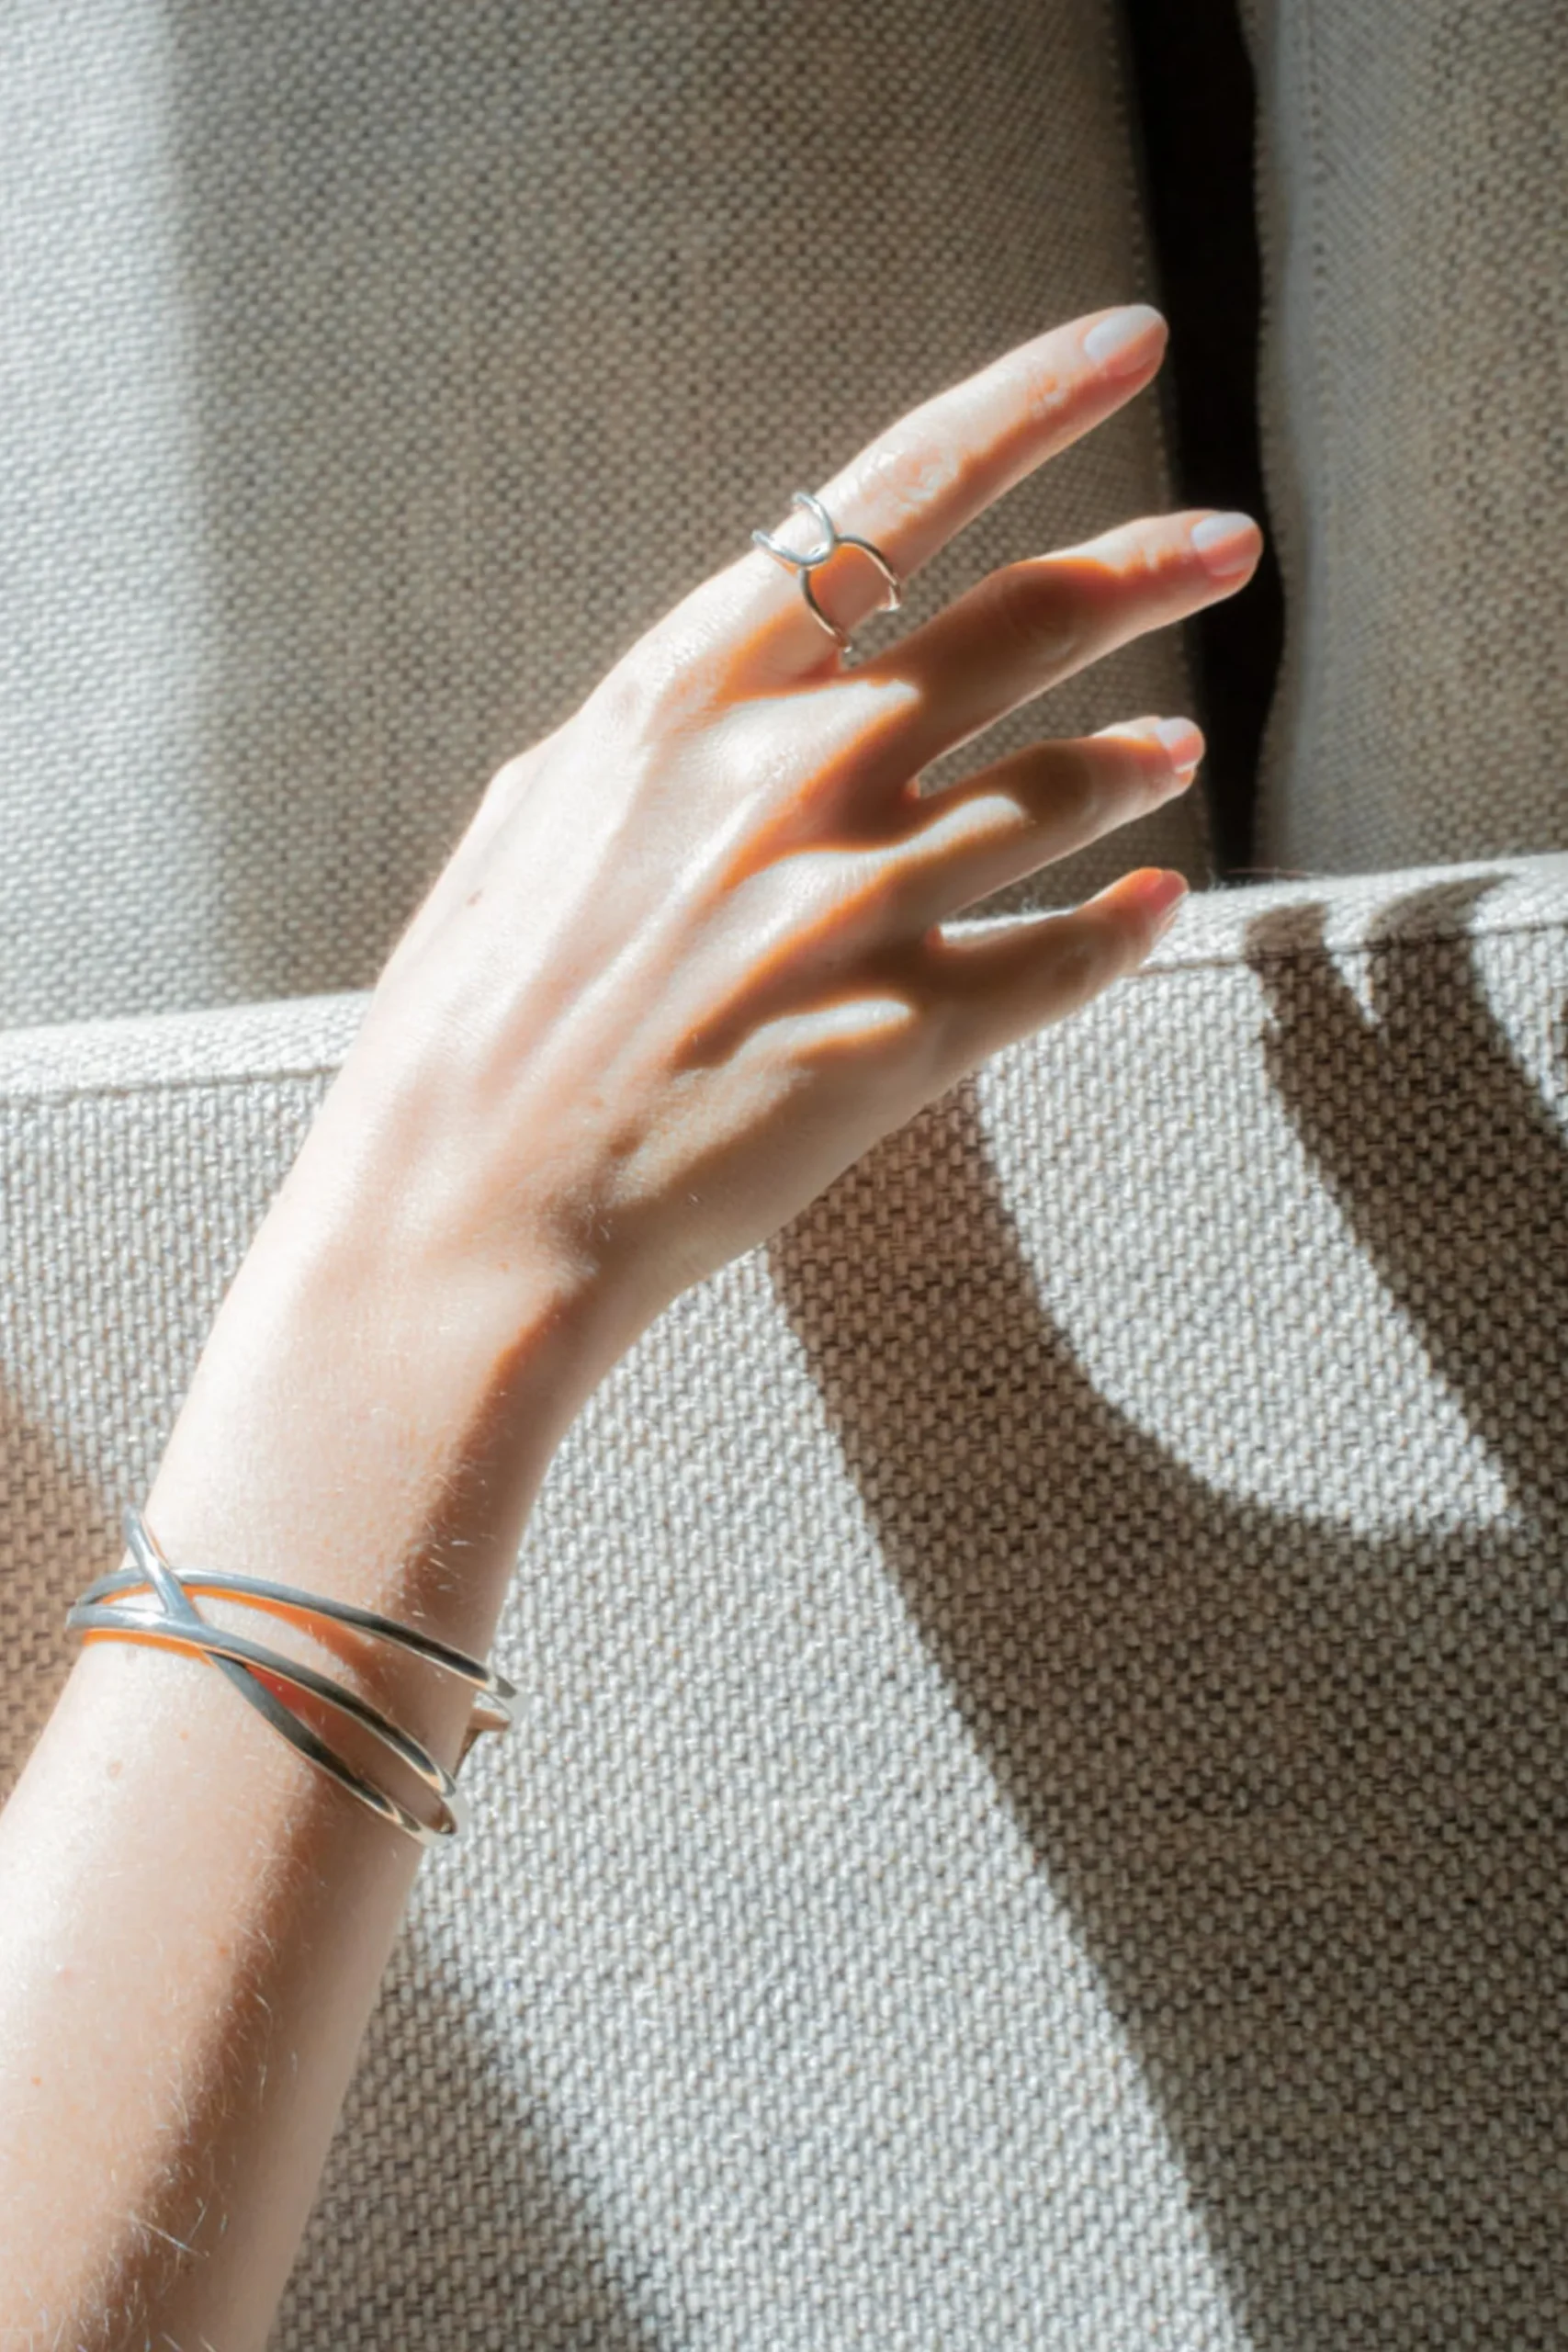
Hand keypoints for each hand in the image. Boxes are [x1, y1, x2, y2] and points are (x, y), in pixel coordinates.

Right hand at [310, 304, 1260, 1367]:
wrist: (465, 1219)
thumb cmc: (473, 1022)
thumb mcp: (535, 819)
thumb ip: (657, 731)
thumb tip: (750, 681)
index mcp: (684, 697)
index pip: (885, 502)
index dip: (1026, 410)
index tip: (1127, 346)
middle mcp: (789, 778)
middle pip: (1017, 628)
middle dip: (1145, 565)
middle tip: (1230, 545)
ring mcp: (856, 909)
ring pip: (1062, 794)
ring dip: (1133, 763)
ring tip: (1174, 754)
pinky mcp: (904, 1041)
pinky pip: (1060, 963)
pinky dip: (1118, 929)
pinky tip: (1154, 904)